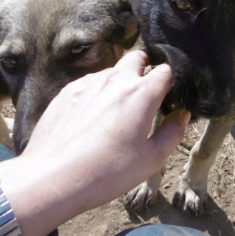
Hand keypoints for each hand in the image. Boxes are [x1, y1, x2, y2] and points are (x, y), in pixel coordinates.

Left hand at [0, 50, 189, 235]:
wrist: (53, 177)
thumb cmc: (107, 171)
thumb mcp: (152, 159)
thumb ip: (172, 132)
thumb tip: (181, 114)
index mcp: (141, 93)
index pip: (166, 70)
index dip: (173, 79)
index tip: (171, 93)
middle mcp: (115, 80)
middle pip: (137, 57)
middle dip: (145, 68)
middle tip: (145, 94)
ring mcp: (88, 83)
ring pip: (111, 71)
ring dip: (119, 83)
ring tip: (115, 113)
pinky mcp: (67, 92)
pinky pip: (88, 84)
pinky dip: (96, 94)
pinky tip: (91, 120)